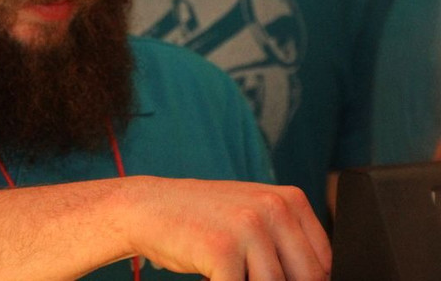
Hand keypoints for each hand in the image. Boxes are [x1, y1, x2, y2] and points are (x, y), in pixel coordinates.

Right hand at [122, 177, 329, 280]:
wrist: (147, 207)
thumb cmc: (202, 219)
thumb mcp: (253, 217)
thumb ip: (286, 243)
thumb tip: (320, 279)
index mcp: (289, 199)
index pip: (324, 262)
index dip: (303, 280)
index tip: (276, 276)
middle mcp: (273, 208)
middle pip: (306, 279)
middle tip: (242, 272)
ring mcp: (248, 227)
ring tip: (225, 270)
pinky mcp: (222, 250)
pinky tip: (211, 275)